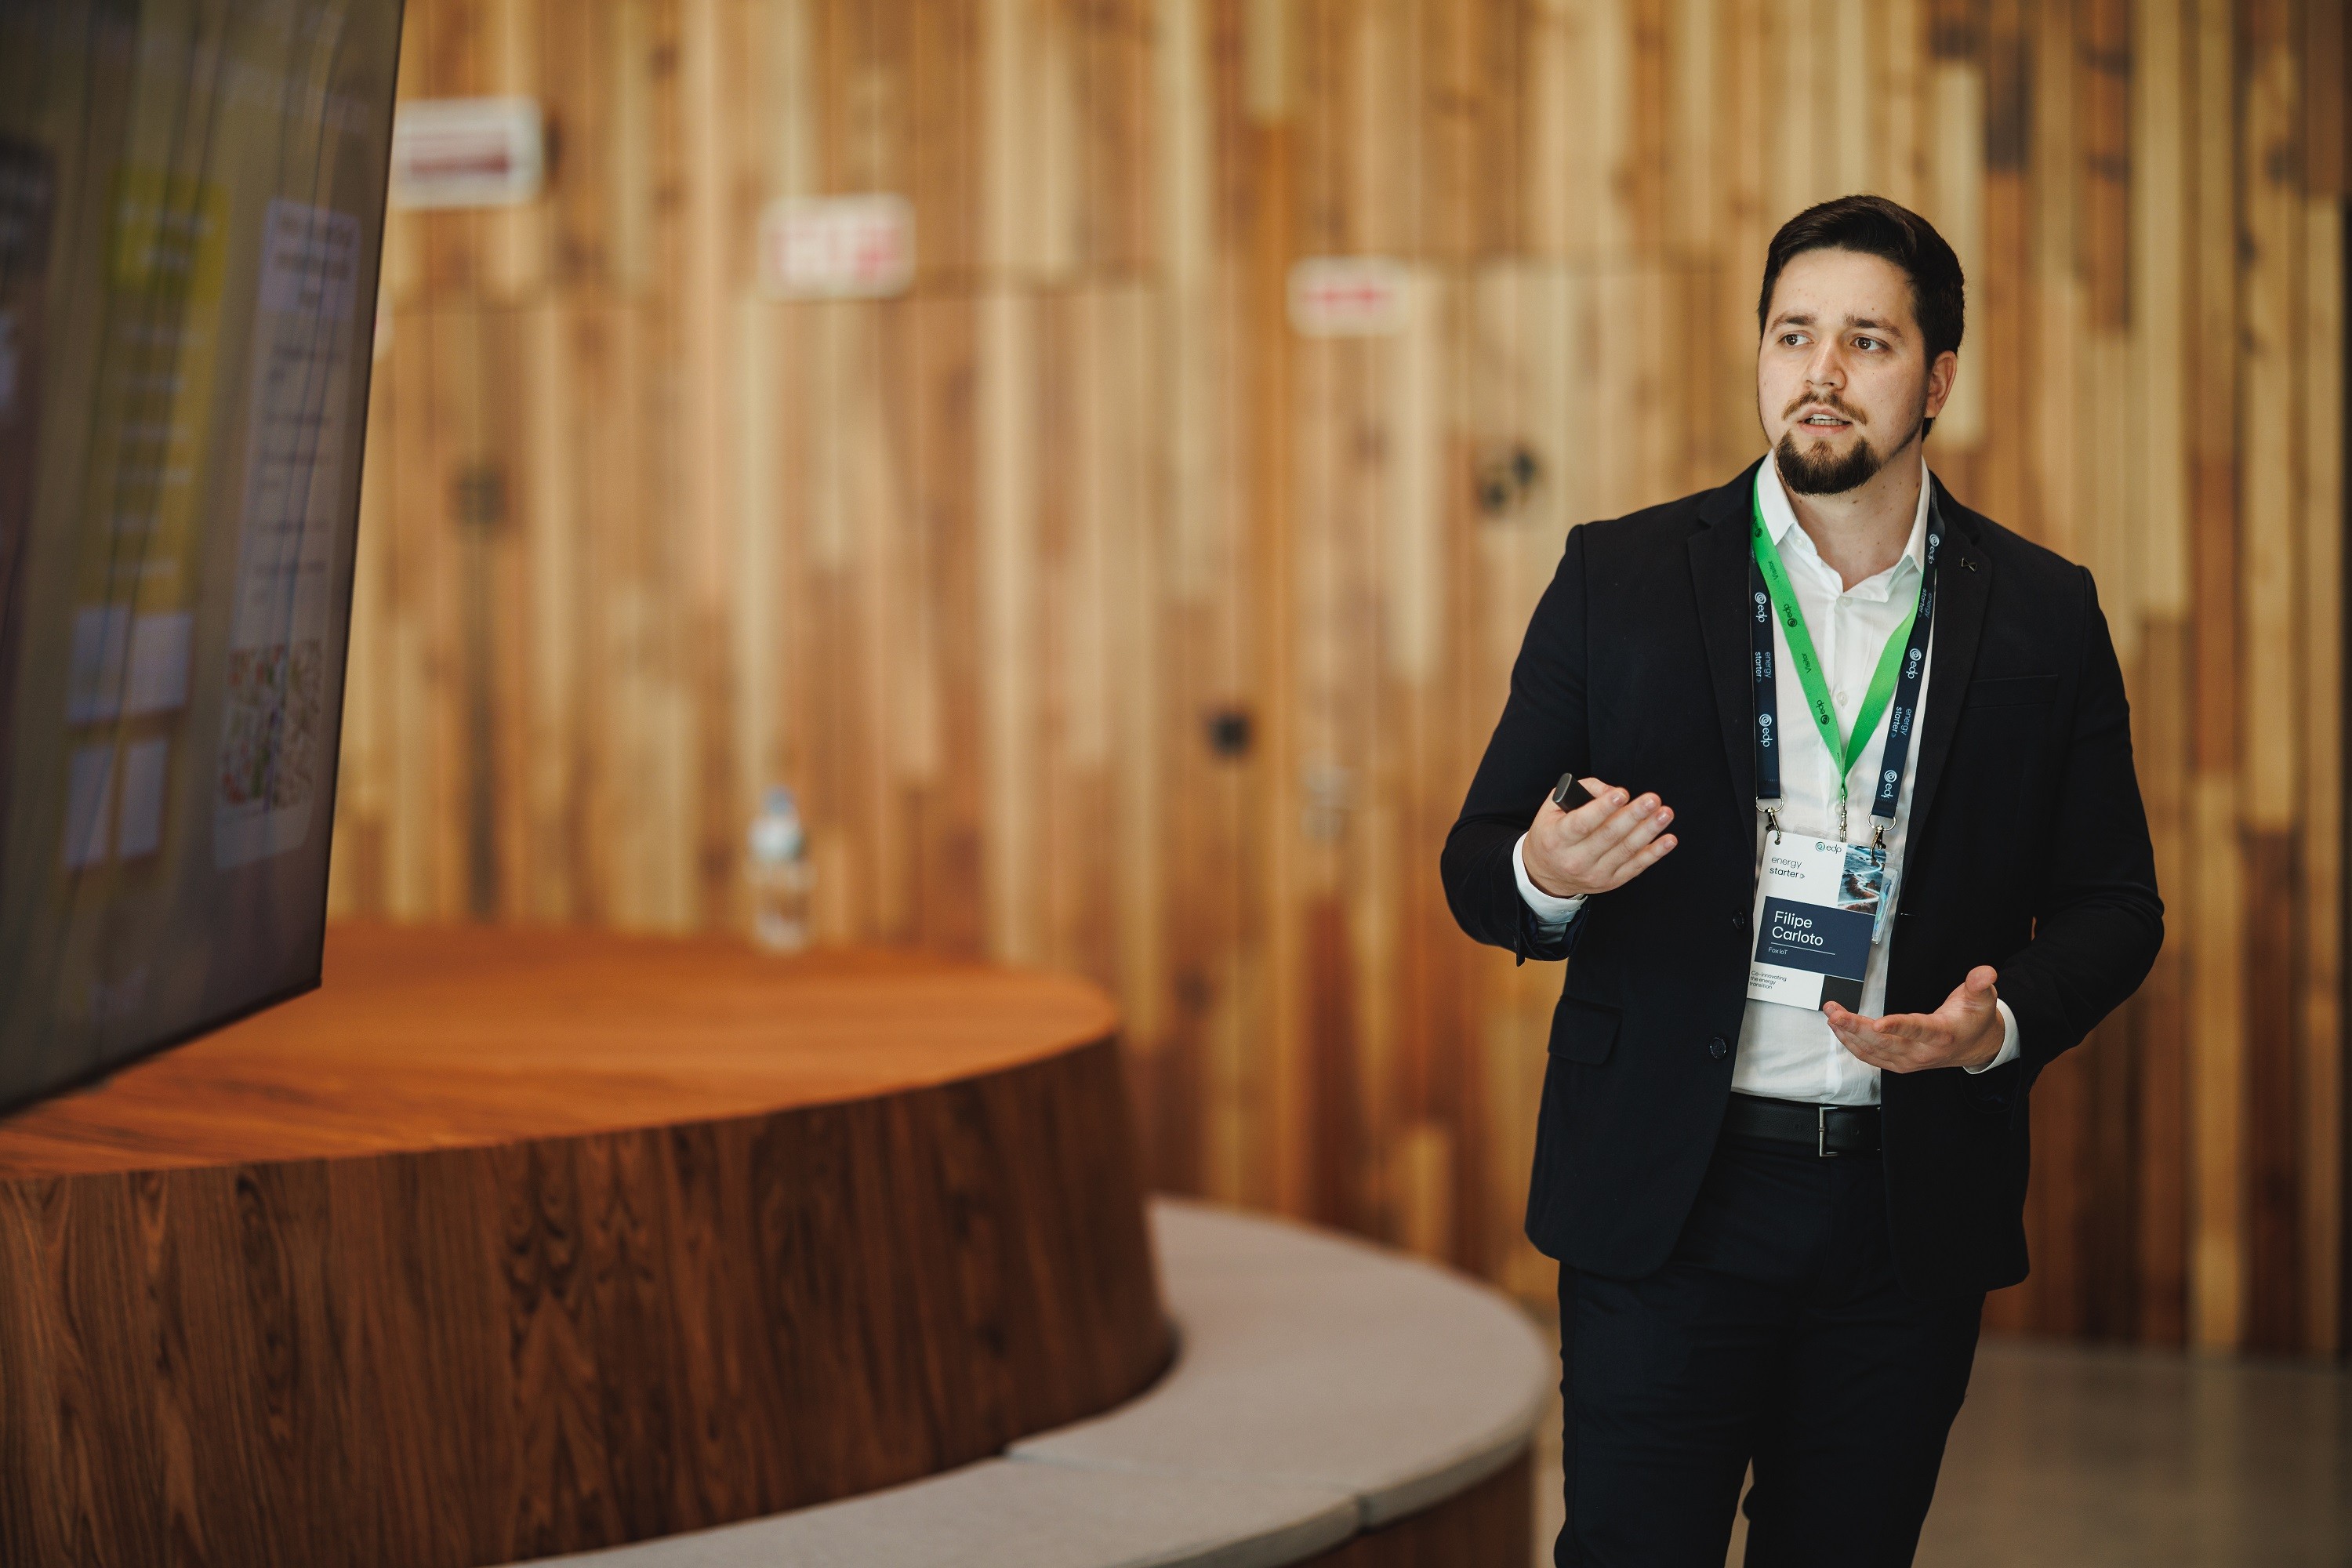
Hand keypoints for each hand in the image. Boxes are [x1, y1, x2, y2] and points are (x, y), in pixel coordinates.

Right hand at [1523, 776, 1677, 898]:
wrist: (1546, 874)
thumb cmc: (1552, 833)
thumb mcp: (1553, 808)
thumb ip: (1582, 792)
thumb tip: (1613, 791)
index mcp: (1556, 838)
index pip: (1581, 823)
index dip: (1603, 808)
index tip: (1622, 793)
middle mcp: (1575, 859)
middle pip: (1609, 836)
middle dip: (1633, 816)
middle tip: (1652, 799)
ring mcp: (1595, 873)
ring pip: (1626, 850)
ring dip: (1649, 831)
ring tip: (1665, 814)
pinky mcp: (1611, 882)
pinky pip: (1636, 866)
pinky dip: (1655, 853)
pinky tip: (1668, 839)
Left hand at [1823, 966, 2003, 1072]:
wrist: (1976, 1047)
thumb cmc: (1975, 1019)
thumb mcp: (1983, 999)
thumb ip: (1980, 984)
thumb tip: (1986, 972)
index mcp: (1942, 1035)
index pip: (1917, 1030)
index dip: (1897, 1027)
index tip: (1878, 1022)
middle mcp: (1922, 1052)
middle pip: (1885, 1042)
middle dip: (1856, 1027)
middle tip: (1834, 1012)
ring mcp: (1908, 1060)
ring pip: (1873, 1050)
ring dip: (1848, 1033)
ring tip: (1830, 1014)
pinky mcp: (1898, 1063)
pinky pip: (1870, 1056)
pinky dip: (1852, 1043)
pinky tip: (1838, 1029)